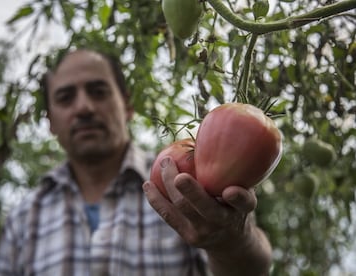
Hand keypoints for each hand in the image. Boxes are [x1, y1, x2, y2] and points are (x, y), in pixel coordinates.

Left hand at [143, 156, 257, 250]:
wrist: (231, 241)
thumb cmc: (235, 204)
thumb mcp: (244, 189)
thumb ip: (235, 170)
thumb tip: (216, 132)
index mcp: (243, 211)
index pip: (244, 203)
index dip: (238, 198)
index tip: (229, 191)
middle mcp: (224, 222)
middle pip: (206, 209)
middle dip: (191, 192)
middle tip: (179, 176)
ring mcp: (204, 231)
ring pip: (182, 208)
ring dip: (168, 185)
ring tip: (164, 162)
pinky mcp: (187, 235)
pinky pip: (168, 216)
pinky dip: (156, 199)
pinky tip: (147, 184)